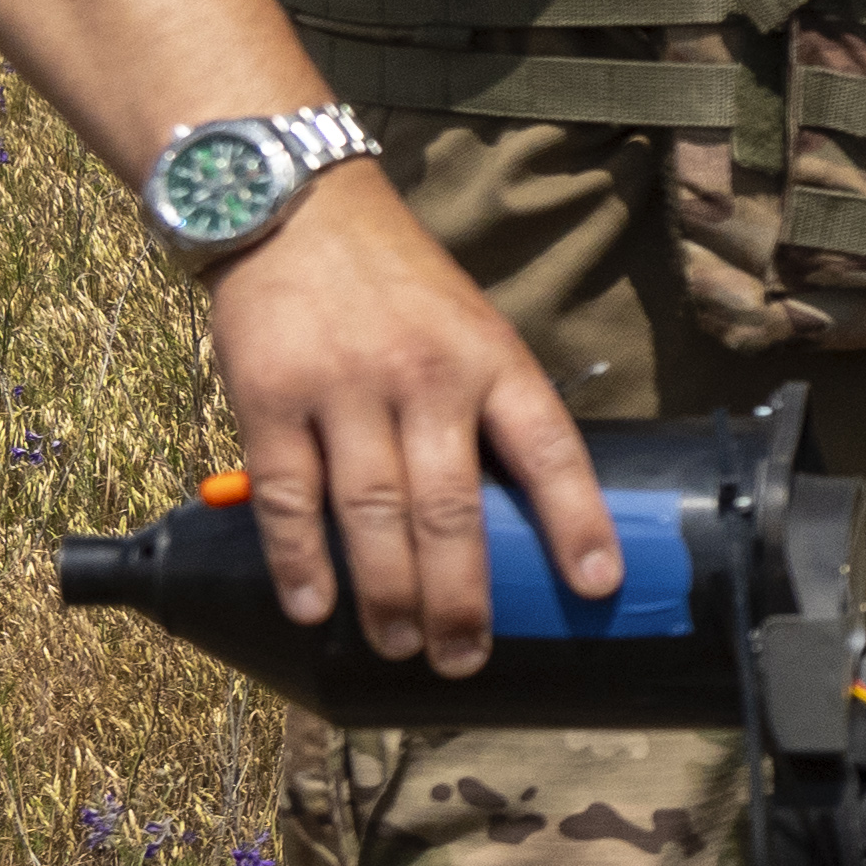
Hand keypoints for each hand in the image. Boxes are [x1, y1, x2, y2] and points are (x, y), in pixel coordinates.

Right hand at [197, 165, 612, 670]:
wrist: (293, 208)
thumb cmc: (395, 284)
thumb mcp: (470, 326)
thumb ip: (488, 409)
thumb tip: (517, 518)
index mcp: (490, 358)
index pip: (549, 448)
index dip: (577, 521)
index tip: (596, 585)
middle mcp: (424, 375)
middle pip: (450, 507)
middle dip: (462, 597)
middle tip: (465, 656)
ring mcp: (344, 387)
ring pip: (372, 513)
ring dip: (388, 594)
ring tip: (401, 646)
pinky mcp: (270, 396)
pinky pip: (289, 496)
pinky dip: (299, 561)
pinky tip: (313, 606)